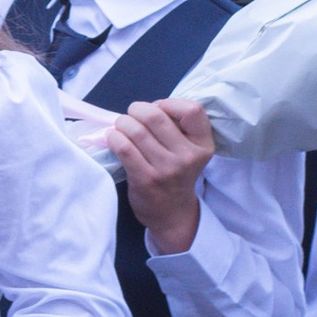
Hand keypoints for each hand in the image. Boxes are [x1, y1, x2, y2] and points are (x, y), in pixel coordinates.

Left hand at [110, 94, 216, 253]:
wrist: (172, 213)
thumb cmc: (176, 172)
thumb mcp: (189, 149)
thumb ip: (176, 126)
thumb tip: (144, 108)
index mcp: (203, 144)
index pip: (192, 110)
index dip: (169, 103)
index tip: (159, 110)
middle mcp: (188, 156)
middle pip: (156, 116)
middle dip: (137, 110)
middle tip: (132, 116)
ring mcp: (167, 169)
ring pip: (136, 130)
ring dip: (122, 123)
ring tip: (121, 127)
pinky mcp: (145, 179)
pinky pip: (124, 148)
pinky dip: (114, 138)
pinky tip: (113, 138)